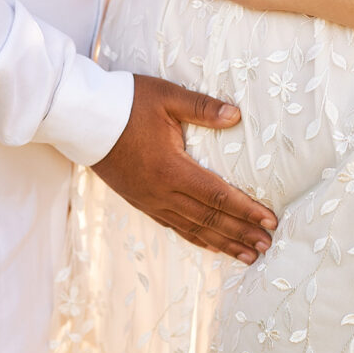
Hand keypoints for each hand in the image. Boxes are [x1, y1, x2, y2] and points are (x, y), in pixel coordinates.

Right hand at [92, 74, 276, 262]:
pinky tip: (210, 245)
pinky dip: (196, 238)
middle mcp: (162, 192)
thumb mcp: (167, 97)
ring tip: (247, 256)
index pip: (218, 195)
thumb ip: (203, 108)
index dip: (246, 210)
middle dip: (241, 233)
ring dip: (223, 243)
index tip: (270, 221)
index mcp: (172, 168)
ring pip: (193, 229)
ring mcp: (150, 200)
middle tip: (267, 246)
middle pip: (209, 219)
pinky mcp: (140, 201)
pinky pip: (173, 226)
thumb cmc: (127, 103)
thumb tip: (236, 115)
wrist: (83, 118)